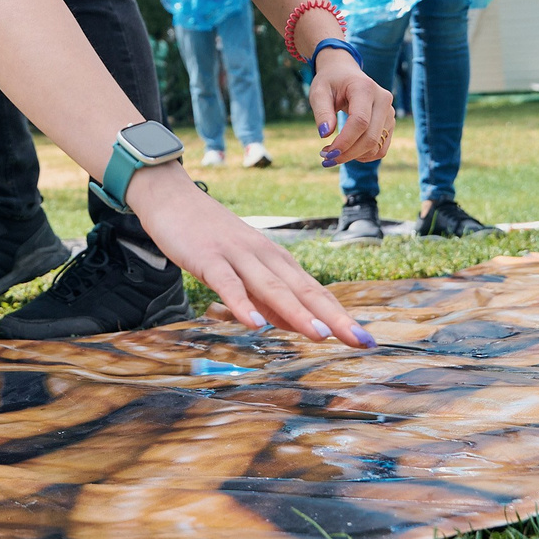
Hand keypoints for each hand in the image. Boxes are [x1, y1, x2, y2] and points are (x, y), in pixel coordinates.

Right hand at [126, 167, 373, 346]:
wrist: (172, 198)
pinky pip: (227, 284)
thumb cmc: (210, 238)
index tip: (366, 339)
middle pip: (304, 290)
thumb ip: (267, 297)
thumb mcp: (244, 269)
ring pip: (272, 287)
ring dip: (298, 312)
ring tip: (320, 336)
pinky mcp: (208, 257)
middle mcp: (264, 255)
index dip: (341, 315)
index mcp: (276, 260)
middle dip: (334, 317)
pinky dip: (243, 304)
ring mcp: (237, 254)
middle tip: (360, 340)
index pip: (315, 291)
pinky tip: (255, 324)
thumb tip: (292, 326)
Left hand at [307, 48, 393, 168]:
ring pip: (376, 146)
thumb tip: (325, 134)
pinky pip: (381, 149)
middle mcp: (383, 100)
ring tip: (333, 153)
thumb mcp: (318, 92)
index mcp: (365, 88)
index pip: (360, 121)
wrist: (345, 72)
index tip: (327, 153)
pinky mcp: (390, 124)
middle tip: (326, 158)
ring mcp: (390, 113)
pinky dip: (364, 155)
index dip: (345, 141)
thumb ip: (321, 111)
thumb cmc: (330, 82)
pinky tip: (348, 150)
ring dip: (354, 156)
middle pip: (370, 137)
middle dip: (347, 153)